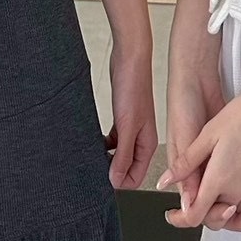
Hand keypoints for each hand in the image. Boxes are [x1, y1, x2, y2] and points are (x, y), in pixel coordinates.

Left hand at [104, 44, 157, 189]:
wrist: (129, 58)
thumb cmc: (132, 87)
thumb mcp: (126, 126)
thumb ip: (123, 155)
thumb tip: (116, 180)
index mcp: (147, 144)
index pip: (136, 178)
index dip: (119, 182)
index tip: (101, 179)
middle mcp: (141, 139)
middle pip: (127, 168)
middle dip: (112, 171)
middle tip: (94, 165)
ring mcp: (132, 129)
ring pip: (119, 154)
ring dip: (107, 157)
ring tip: (92, 152)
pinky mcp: (122, 119)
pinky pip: (114, 140)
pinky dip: (105, 144)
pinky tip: (95, 139)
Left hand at [165, 38, 240, 231]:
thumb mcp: (207, 135)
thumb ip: (186, 164)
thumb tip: (164, 182)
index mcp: (217, 181)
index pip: (195, 216)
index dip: (180, 219)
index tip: (173, 214)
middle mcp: (238, 193)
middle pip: (218, 218)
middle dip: (206, 212)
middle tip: (200, 196)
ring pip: (238, 211)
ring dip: (227, 205)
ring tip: (221, 185)